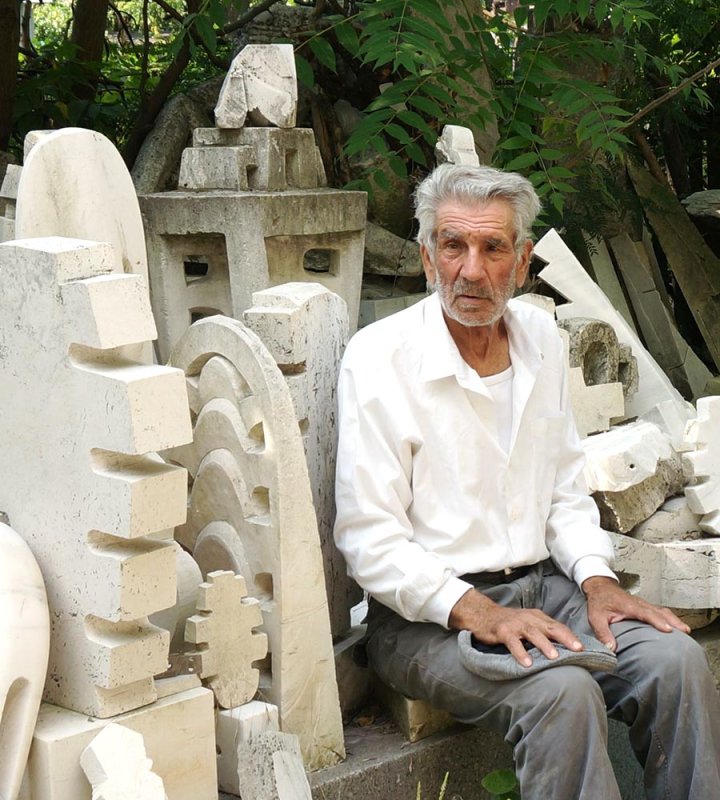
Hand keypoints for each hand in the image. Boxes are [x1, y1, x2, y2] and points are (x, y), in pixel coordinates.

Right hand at [449, 588, 582, 666]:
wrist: (483, 614)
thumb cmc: (509, 622)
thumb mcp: (528, 623)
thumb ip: (543, 632)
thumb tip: (563, 648)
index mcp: (537, 617)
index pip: (557, 625)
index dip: (571, 636)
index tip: (584, 647)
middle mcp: (528, 618)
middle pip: (550, 627)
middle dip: (565, 638)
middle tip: (577, 649)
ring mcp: (515, 624)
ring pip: (533, 633)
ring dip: (545, 645)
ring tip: (555, 657)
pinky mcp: (503, 631)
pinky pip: (513, 642)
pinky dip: (521, 652)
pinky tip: (527, 663)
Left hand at [582, 576, 689, 651]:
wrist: (599, 587)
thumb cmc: (599, 601)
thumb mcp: (595, 617)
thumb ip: (603, 632)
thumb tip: (611, 648)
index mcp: (629, 606)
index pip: (646, 613)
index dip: (658, 621)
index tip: (669, 630)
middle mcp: (639, 604)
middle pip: (659, 612)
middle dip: (673, 621)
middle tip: (685, 632)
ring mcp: (643, 604)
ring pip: (662, 611)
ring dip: (674, 619)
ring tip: (686, 631)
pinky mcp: (644, 606)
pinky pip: (660, 611)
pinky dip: (670, 618)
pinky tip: (676, 626)